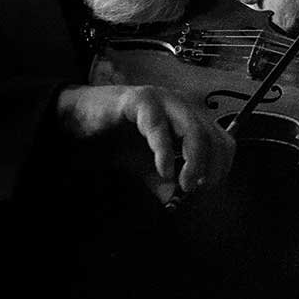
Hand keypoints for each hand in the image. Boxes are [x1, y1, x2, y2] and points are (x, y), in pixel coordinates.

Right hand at [56, 84, 234, 194]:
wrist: (75, 119)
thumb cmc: (115, 138)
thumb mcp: (145, 165)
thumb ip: (162, 180)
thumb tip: (176, 199)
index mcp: (190, 118)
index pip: (223, 141)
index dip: (220, 166)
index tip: (206, 187)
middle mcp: (182, 106)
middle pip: (213, 137)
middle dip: (210, 167)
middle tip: (194, 189)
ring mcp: (162, 100)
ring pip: (194, 130)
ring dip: (194, 161)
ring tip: (183, 183)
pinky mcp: (139, 99)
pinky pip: (159, 125)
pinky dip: (164, 151)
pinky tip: (163, 170)